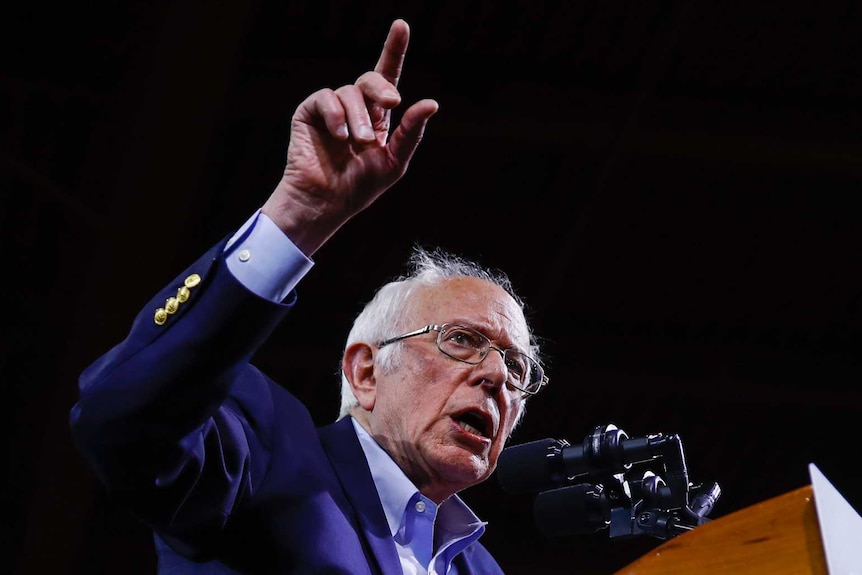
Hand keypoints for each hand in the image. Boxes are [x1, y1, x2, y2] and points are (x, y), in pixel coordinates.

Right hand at [261, 19, 438, 254]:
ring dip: (358, 116)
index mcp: (377, 116)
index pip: (388, 76)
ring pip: (349, 91)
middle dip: (382, 88)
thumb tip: (432, 102)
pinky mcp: (309, 112)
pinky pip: (325, 98)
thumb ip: (411, 131)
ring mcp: (331, 108)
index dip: (394, 49)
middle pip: (371, 79)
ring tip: (357, 143)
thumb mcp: (395, 161)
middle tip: (391, 104)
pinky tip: (339, 135)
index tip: (401, 26)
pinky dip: (335, 115)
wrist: (327, 202)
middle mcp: (355, 107)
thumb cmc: (361, 186)